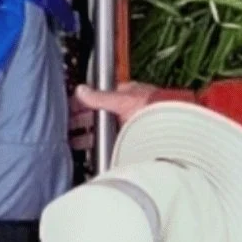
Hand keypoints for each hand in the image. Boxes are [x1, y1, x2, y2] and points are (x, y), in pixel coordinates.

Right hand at [69, 81, 192, 150]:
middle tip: (66, 126)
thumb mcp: (124, 99)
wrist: (174, 127)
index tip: (69, 110)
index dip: (82, 104)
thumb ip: (100, 97)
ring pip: (101, 131)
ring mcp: (127, 127)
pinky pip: (109, 144)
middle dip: (81, 121)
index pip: (97, 98)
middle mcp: (126, 111)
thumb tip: (81, 91)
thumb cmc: (156, 108)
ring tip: (73, 141)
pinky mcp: (128, 142)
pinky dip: (97, 147)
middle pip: (97, 116)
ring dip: (86, 136)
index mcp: (125, 96)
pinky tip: (89, 151)